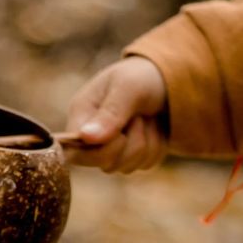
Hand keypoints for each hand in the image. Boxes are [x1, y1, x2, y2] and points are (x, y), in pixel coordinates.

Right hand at [65, 56, 168, 172]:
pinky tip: (155, 126)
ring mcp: (111, 149)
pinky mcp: (131, 156)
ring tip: (147, 117)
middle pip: (105, 163)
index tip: (121, 136)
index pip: (75, 152)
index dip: (98, 152)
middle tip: (139, 117)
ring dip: (148, 142)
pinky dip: (157, 146)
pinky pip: (145, 164)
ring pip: (127, 166)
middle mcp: (91, 137)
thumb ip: (110, 113)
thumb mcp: (128, 86)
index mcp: (81, 115)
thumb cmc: (142, 76)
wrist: (167, 80)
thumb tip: (86, 137)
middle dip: (131, 143)